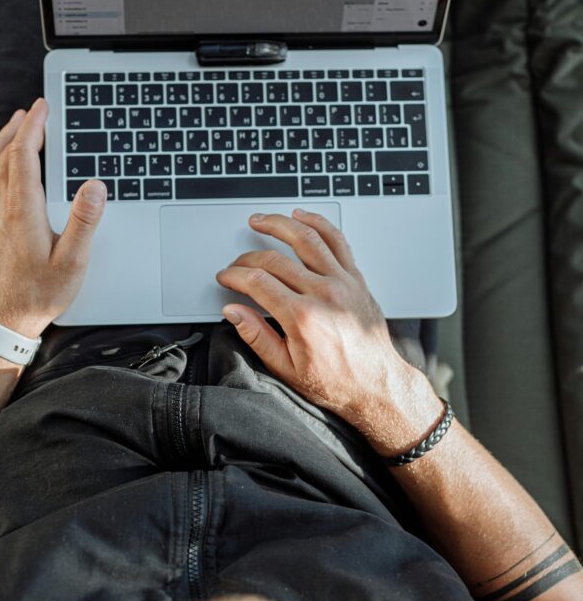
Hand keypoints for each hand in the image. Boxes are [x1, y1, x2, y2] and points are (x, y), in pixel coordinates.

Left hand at [0, 99, 105, 337]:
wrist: (3, 320)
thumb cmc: (40, 294)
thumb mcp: (72, 262)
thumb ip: (85, 222)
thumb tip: (95, 186)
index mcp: (23, 211)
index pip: (25, 155)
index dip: (34, 128)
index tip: (43, 108)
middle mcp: (0, 207)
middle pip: (7, 154)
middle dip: (22, 128)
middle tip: (36, 111)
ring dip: (3, 139)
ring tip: (15, 121)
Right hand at [215, 210, 409, 428]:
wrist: (376, 384)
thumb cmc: (335, 381)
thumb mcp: (286, 368)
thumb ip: (256, 335)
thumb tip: (234, 311)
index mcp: (303, 317)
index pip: (258, 282)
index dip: (235, 276)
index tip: (226, 278)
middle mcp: (324, 293)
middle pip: (275, 260)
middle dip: (248, 258)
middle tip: (236, 264)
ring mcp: (343, 282)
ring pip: (306, 239)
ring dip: (279, 224)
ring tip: (260, 220)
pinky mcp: (356, 279)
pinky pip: (337, 241)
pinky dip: (319, 223)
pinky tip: (302, 216)